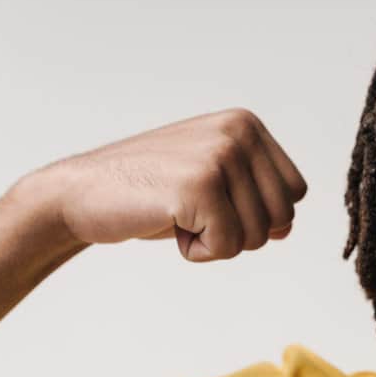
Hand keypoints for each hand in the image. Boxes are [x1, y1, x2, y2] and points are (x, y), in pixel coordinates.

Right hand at [27, 108, 307, 261]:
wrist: (80, 193)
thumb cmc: (150, 193)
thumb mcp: (214, 186)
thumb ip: (256, 199)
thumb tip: (286, 229)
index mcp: (247, 124)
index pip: (295, 192)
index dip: (258, 213)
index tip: (212, 201)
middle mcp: (239, 132)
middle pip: (283, 217)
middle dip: (241, 231)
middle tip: (193, 211)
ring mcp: (220, 156)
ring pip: (258, 237)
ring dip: (216, 242)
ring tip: (177, 213)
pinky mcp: (200, 186)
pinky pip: (227, 247)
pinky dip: (197, 252)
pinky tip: (167, 223)